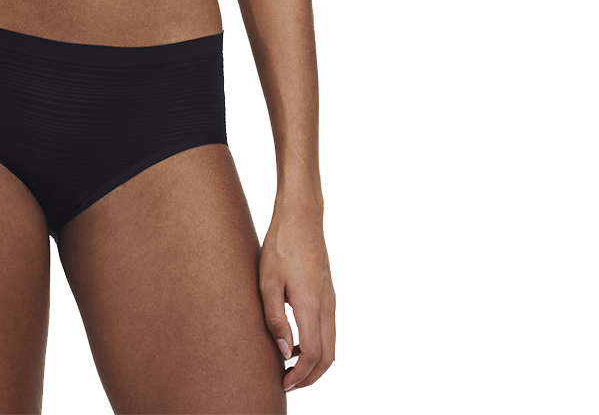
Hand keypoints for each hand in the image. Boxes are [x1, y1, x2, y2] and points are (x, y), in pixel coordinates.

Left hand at [259, 204, 335, 393]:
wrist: (302, 215)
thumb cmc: (281, 244)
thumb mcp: (267, 280)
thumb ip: (275, 318)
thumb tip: (284, 350)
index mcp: (311, 305)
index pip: (312, 355)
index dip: (299, 376)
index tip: (283, 383)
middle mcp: (326, 305)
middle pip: (327, 357)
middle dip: (310, 377)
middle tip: (288, 383)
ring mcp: (330, 298)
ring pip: (331, 344)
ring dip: (314, 362)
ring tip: (289, 366)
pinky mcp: (328, 292)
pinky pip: (328, 329)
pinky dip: (317, 344)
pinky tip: (295, 339)